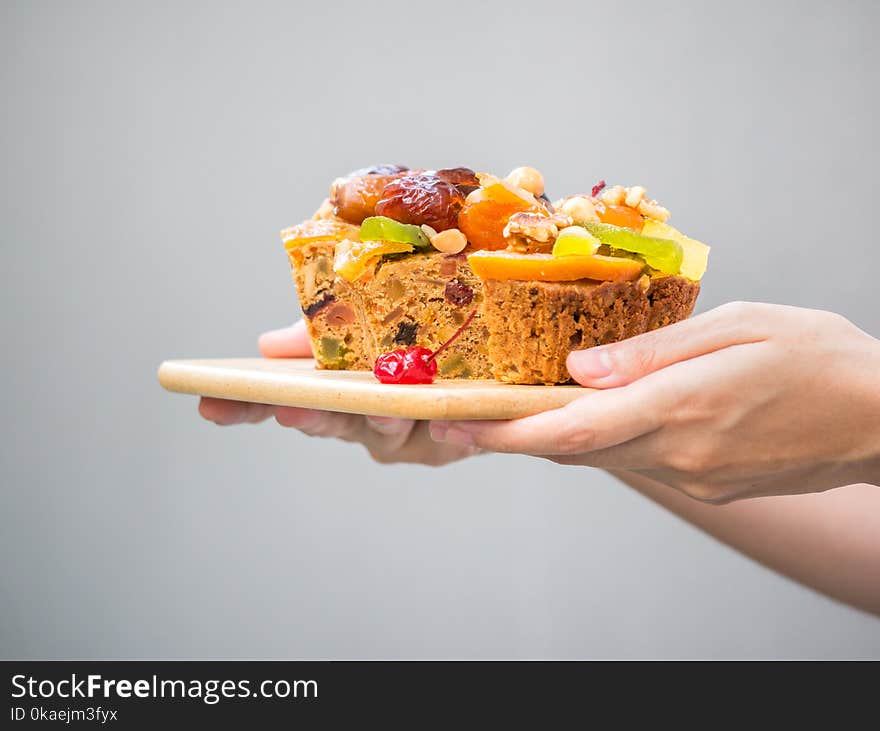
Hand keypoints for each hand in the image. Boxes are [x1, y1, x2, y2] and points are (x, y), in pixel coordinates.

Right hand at [197, 321, 477, 465]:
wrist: (488, 356)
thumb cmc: (418, 330)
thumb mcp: (366, 314)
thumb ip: (321, 332)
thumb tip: (268, 345)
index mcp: (334, 386)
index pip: (279, 396)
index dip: (245, 403)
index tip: (210, 404)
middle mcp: (360, 415)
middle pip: (324, 421)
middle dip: (307, 415)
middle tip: (288, 406)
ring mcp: (400, 433)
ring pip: (382, 430)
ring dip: (379, 418)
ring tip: (383, 404)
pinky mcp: (444, 444)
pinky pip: (438, 441)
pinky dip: (440, 430)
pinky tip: (443, 420)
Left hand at [430, 302, 879, 502]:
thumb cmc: (819, 357)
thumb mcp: (738, 327)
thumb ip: (651, 352)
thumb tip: (579, 368)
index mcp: (682, 406)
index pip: (572, 428)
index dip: (508, 431)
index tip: (458, 425)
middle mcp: (679, 454)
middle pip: (574, 449)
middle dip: (515, 436)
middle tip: (466, 418)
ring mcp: (693, 478)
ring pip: (601, 458)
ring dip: (555, 438)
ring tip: (516, 411)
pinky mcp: (706, 486)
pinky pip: (636, 463)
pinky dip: (601, 441)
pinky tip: (594, 415)